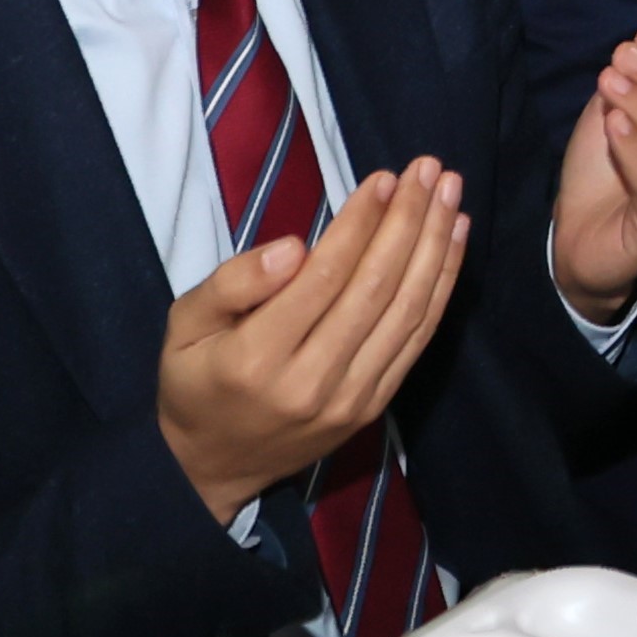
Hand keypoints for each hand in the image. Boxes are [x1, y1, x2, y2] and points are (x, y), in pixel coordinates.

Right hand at [156, 161, 470, 524]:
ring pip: (407, 312)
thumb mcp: (184, 326)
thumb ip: (232, 283)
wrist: (214, 466)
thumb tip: (294, 246)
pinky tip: (453, 242)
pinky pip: (418, 338)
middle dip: (409, 223)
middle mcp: (312, 380)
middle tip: (430, 170)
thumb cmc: (195, 381)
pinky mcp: (376, 405)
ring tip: (451, 193)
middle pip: (375, 289)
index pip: (325, 278)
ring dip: (436, 247)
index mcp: (257, 358)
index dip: (362, 225)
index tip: (387, 178)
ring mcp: (352, 398)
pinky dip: (441, 286)